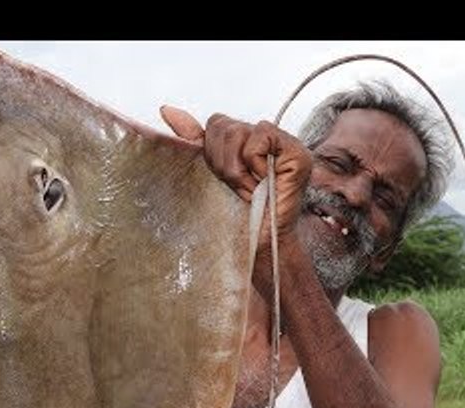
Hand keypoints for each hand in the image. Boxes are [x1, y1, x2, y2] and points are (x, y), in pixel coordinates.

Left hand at [160, 106, 312, 239]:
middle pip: (225, 126)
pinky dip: (255, 163)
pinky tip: (265, 182)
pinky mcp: (298, 152)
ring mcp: (286, 143)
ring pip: (239, 131)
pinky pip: (260, 138)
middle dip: (223, 162)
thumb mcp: (209, 171)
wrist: (255, 241)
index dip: (212, 153)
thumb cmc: (236, 212)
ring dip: (237, 168)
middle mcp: (267, 137)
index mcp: (247, 138)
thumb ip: (193, 139)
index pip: (217, 122)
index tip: (225, 180)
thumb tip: (167, 109)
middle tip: (239, 187)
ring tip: (251, 187)